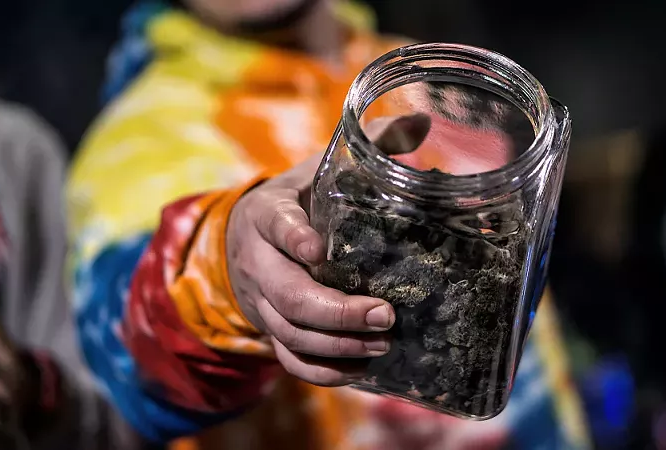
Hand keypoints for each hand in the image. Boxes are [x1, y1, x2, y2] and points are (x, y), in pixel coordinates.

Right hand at [227, 114, 430, 385]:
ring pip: (289, 332)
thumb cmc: (296, 201)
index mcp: (268, 213)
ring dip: (337, 344)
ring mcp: (261, 301)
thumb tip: (424, 120)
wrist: (241, 239)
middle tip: (386, 313)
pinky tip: (362, 369)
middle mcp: (258, 261)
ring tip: (383, 341)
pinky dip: (323, 371)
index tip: (320, 248)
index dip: (293, 238)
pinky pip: (289, 359)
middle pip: (286, 295)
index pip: (275, 223)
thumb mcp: (320, 170)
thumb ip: (370, 146)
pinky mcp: (270, 330)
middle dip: (336, 311)